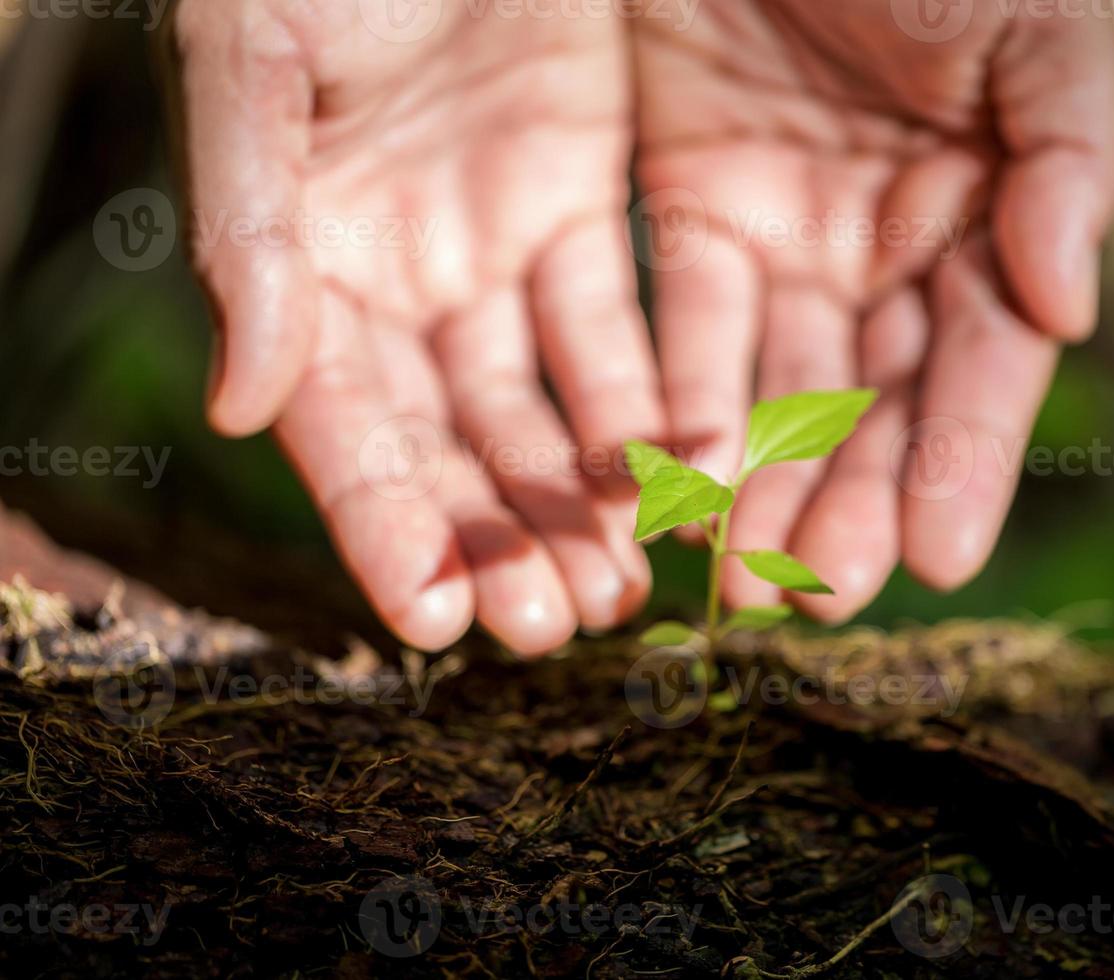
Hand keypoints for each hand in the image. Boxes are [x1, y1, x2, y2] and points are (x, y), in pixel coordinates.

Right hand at [171, 0, 662, 651]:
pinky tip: (689, 475)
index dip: (384, 524)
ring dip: (582, 499)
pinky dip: (652, 406)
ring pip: (543, 407)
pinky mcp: (580, 209)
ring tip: (626, 585)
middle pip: (453, 441)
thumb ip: (253, 230)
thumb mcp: (263, 62)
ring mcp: (493, 249)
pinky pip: (623, 330)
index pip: (343, 425)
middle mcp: (400, 278)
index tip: (435, 621)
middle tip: (556, 623)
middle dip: (501, 536)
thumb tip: (244, 403)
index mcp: (306, 260)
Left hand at [632, 0, 1113, 619]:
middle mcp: (890, 247)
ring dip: (755, 482)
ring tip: (735, 572)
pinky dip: (673, 402)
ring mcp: (789, 234)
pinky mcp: (689, 208)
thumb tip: (1067, 313)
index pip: (979, 365)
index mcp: (987, 214)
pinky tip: (661, 481)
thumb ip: (1065, 161)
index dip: (961, 461)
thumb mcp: (1027, 26)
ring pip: (773, 386)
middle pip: (871, 403)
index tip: (935, 560)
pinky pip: (678, 324)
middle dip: (847, 500)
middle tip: (814, 594)